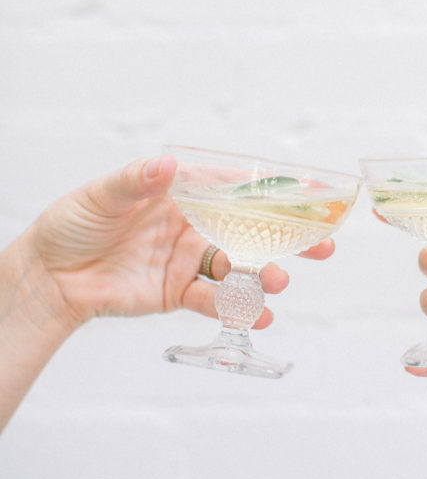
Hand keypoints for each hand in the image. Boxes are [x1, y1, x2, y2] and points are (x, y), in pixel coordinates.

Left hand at [27, 154, 334, 330]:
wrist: (50, 277)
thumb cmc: (73, 224)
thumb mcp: (103, 195)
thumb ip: (137, 182)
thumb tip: (167, 164)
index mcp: (181, 193)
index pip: (236, 188)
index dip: (275, 190)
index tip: (314, 192)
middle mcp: (192, 225)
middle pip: (250, 230)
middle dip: (288, 239)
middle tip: (323, 246)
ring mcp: (188, 260)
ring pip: (237, 268)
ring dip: (261, 275)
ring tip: (278, 282)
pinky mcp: (178, 292)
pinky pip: (214, 301)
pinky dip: (236, 308)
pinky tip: (257, 313)